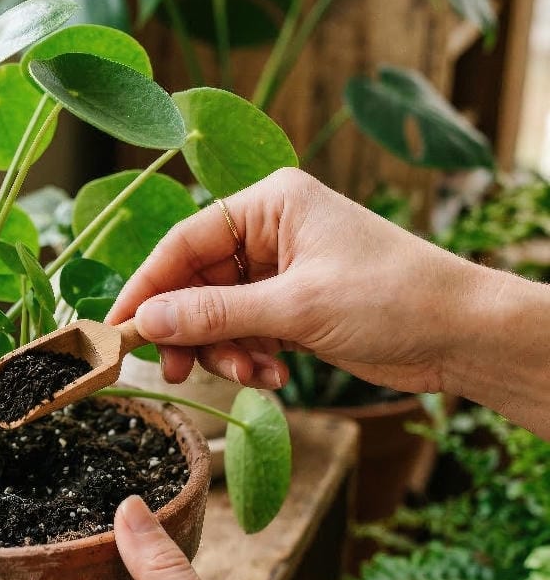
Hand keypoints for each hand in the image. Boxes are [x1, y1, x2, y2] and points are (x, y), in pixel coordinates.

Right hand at [107, 167, 478, 394]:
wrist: (461, 334)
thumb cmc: (392, 298)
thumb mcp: (296, 307)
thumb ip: (215, 314)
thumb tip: (146, 321)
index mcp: (270, 204)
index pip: (185, 242)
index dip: (147, 287)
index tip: (118, 329)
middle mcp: (270, 232)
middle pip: (195, 283)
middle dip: (190, 331)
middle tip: (175, 371)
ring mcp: (280, 271)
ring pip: (217, 315)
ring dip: (225, 351)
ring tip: (252, 374)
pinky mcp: (292, 307)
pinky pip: (245, 332)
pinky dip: (250, 357)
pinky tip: (276, 374)